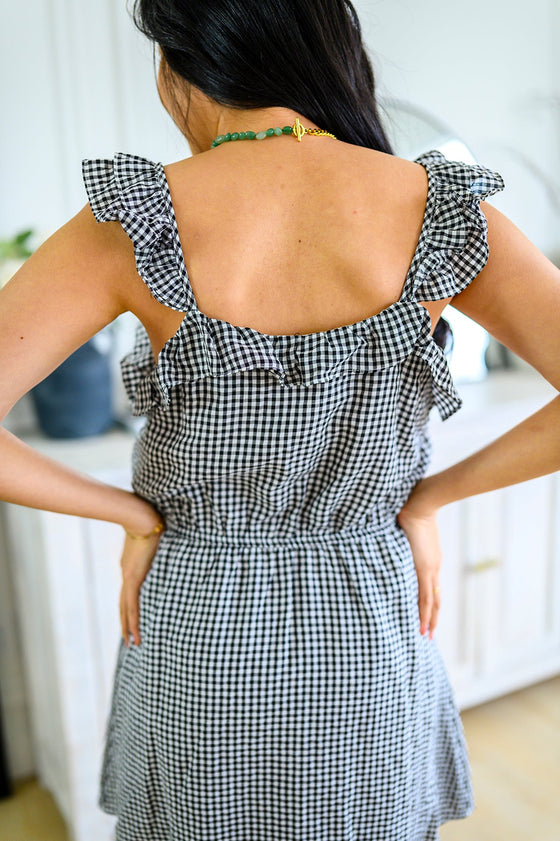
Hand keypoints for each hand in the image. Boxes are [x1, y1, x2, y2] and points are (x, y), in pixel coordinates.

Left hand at [119, 517, 163, 647]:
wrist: (142, 518)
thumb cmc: (151, 523)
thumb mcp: (154, 538)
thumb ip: (157, 546)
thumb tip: (166, 542)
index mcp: (130, 566)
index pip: (129, 592)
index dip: (129, 607)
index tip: (131, 618)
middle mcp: (127, 574)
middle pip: (124, 604)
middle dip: (126, 622)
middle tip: (130, 639)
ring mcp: (129, 578)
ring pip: (126, 609)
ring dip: (129, 627)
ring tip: (133, 643)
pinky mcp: (133, 579)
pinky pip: (132, 605)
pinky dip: (132, 621)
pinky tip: (134, 632)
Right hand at [397, 479, 441, 640]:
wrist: (420, 505)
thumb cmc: (412, 511)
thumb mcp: (407, 530)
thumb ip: (402, 538)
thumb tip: (392, 534)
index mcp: (430, 560)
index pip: (431, 587)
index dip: (430, 603)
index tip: (427, 616)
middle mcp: (433, 567)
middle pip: (435, 598)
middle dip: (432, 617)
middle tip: (428, 633)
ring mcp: (430, 568)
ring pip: (432, 601)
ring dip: (429, 619)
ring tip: (426, 634)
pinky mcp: (424, 568)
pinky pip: (425, 595)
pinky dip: (424, 612)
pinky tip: (422, 623)